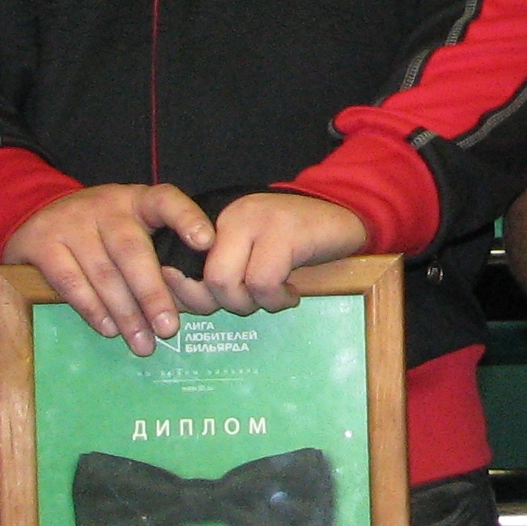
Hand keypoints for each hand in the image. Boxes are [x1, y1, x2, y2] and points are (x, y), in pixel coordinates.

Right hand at [1, 184, 213, 354]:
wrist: (36, 213)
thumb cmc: (101, 230)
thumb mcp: (131, 225)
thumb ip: (158, 251)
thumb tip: (190, 301)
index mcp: (137, 200)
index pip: (166, 199)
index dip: (187, 218)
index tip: (206, 242)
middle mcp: (106, 206)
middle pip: (132, 250)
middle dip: (152, 293)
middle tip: (169, 328)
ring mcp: (72, 222)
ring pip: (103, 272)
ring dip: (125, 313)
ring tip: (142, 343)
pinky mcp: (42, 242)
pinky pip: (71, 282)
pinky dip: (92, 309)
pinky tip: (108, 329)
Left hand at [171, 192, 366, 317]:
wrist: (342, 216)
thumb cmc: (294, 245)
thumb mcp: (249, 257)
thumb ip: (220, 274)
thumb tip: (187, 306)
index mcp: (215, 222)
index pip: (184, 266)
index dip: (193, 298)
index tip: (216, 308)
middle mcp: (231, 217)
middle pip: (208, 278)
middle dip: (230, 304)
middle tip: (254, 303)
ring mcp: (258, 220)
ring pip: (230, 282)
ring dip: (255, 303)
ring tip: (275, 296)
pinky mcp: (284, 230)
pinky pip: (264, 282)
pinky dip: (278, 299)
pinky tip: (291, 293)